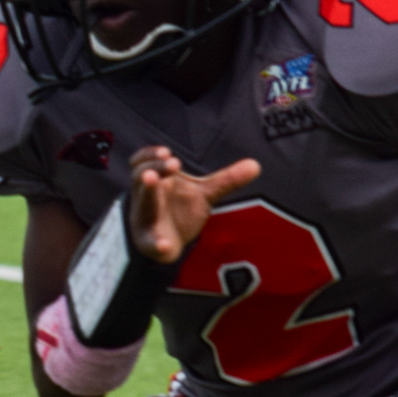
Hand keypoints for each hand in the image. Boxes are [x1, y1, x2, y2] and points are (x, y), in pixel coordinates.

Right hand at [121, 145, 259, 266]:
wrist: (166, 242)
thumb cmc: (179, 210)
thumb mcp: (204, 193)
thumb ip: (227, 180)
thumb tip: (256, 165)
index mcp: (156, 181)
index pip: (143, 162)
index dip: (151, 155)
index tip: (167, 151)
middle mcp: (145, 197)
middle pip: (141, 178)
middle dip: (154, 167)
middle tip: (174, 164)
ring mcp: (146, 220)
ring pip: (143, 206)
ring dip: (147, 193)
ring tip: (153, 180)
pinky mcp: (151, 243)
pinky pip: (152, 243)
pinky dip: (158, 244)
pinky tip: (165, 245)